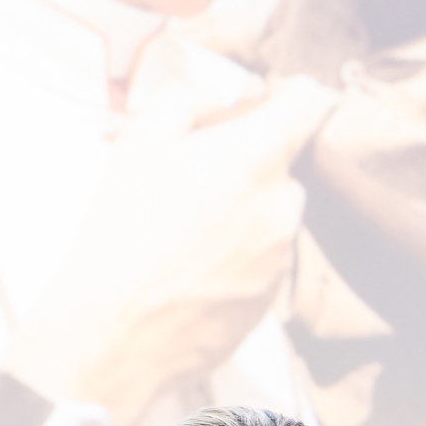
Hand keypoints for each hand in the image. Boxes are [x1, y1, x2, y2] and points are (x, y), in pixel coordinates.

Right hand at [3, 77, 337, 425]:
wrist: (115, 332)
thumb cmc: (122, 235)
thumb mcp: (139, 143)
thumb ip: (187, 100)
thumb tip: (218, 100)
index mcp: (254, 158)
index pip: (310, 103)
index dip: (293, 93)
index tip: (276, 99)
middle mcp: (281, 206)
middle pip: (286, 165)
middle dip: (251, 164)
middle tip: (197, 179)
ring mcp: (281, 257)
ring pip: (275, 214)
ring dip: (245, 211)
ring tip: (186, 232)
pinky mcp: (272, 297)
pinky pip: (266, 259)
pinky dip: (240, 255)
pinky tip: (193, 268)